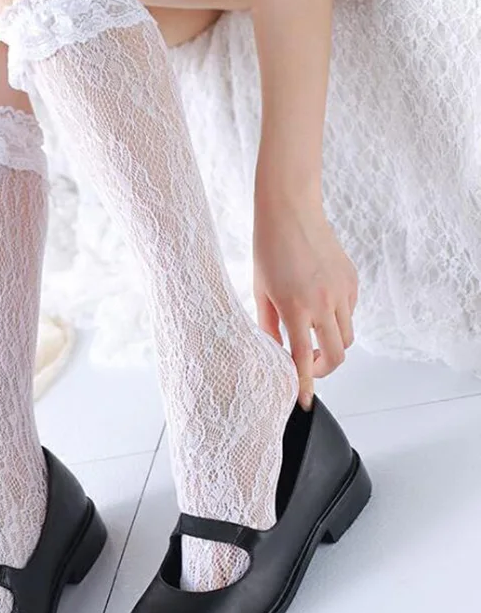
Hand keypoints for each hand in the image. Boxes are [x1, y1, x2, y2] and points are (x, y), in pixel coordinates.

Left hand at [253, 197, 357, 409]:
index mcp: (294, 308)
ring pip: (347, 336)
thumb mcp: (259, 292)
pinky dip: (338, 320)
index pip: (302, 358)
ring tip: (311, 337)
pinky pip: (350, 312)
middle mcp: (322, 302)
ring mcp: (341, 291)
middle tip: (308, 367)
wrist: (290, 211)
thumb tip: (276, 350)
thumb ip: (268, 326)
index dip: (304, 384)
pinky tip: (320, 308)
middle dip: (323, 369)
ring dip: (331, 345)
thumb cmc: (268, 250)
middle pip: (337, 355)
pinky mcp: (352, 280)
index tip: (304, 401)